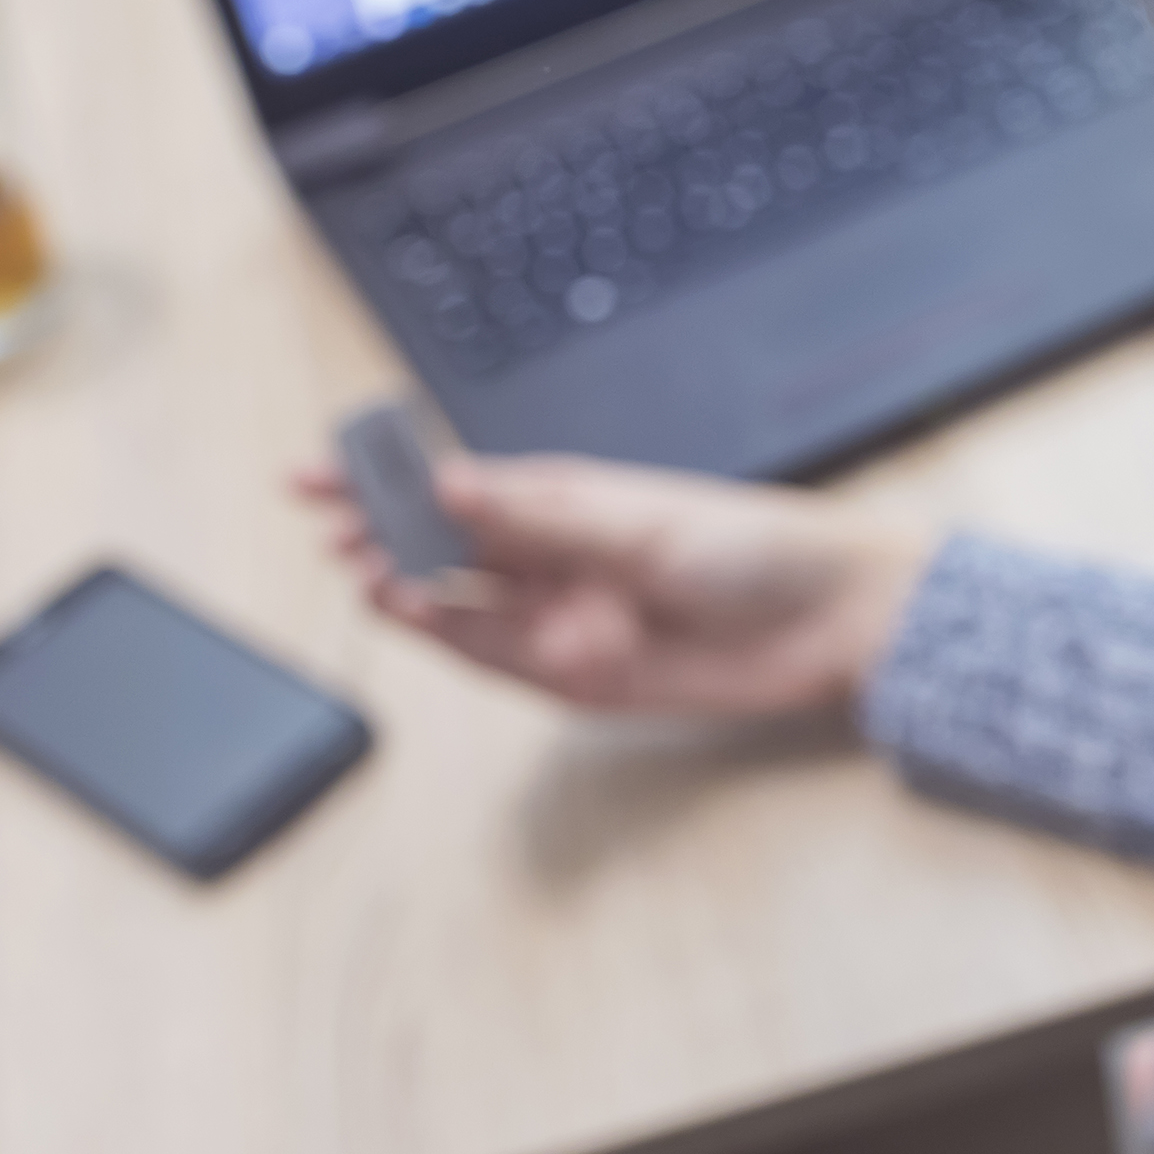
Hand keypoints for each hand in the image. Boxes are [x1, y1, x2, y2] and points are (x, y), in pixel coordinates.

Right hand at [293, 451, 938, 714]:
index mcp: (571, 502)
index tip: (318, 474)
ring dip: (418, 596)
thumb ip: (539, 517)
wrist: (835, 621)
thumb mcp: (640, 523)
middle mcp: (559, 558)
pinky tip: (428, 622)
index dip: (387, 481)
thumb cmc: (757, 548)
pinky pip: (507, 664)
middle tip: (334, 534)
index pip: (459, 488)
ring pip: (466, 611)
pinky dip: (467, 646)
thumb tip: (448, 486)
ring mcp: (567, 618)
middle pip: (449, 549)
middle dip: (386, 539)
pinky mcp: (585, 679)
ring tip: (374, 580)